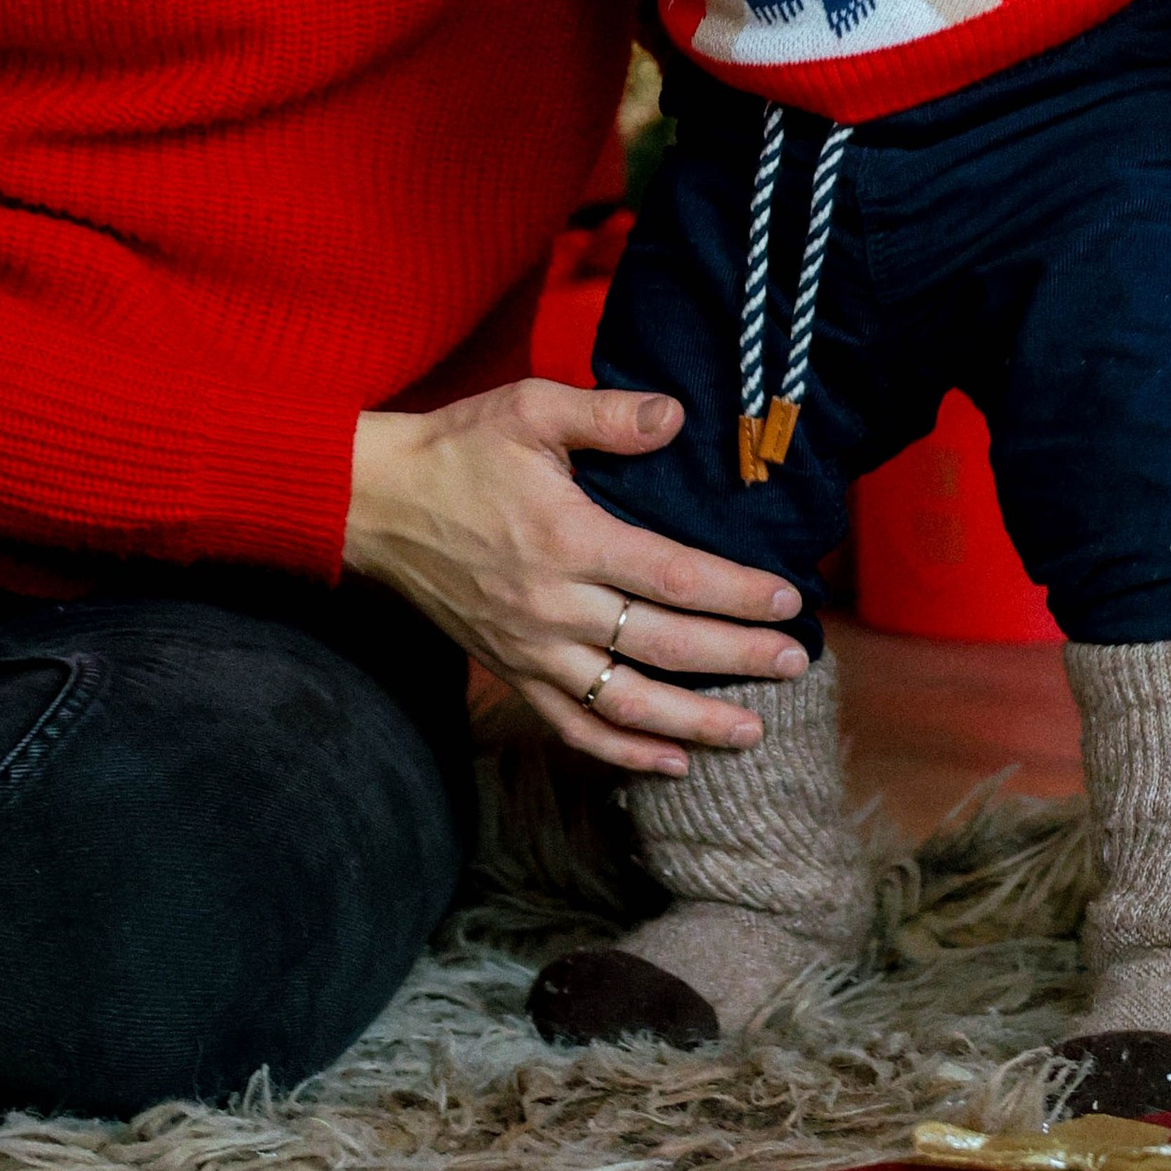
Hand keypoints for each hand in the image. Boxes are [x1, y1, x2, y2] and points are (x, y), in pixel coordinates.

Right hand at [344, 379, 807, 775]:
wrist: (374, 503)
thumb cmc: (458, 449)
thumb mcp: (531, 408)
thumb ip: (607, 414)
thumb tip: (677, 417)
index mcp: (568, 538)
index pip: (673, 575)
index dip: (736, 593)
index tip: (788, 600)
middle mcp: (554, 605)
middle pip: (663, 645)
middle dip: (737, 658)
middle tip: (795, 663)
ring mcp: (530, 648)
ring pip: (625, 701)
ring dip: (694, 722)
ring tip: (753, 731)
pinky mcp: (510, 670)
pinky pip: (572, 725)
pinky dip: (623, 751)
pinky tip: (671, 761)